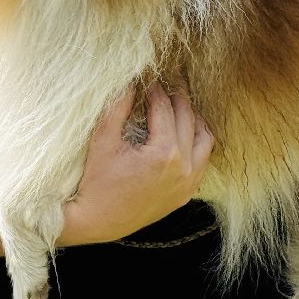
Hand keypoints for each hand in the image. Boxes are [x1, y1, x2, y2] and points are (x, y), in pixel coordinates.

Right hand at [61, 83, 213, 245]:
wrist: (95, 221)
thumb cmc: (95, 182)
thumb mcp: (103, 139)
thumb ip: (118, 106)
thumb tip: (130, 80)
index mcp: (164, 154)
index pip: (165, 109)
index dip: (155, 89)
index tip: (149, 76)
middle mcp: (183, 169)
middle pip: (188, 119)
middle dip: (177, 97)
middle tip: (168, 81)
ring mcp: (187, 184)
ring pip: (203, 140)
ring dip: (193, 119)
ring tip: (179, 104)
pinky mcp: (184, 195)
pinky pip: (202, 162)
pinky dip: (196, 143)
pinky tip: (184, 133)